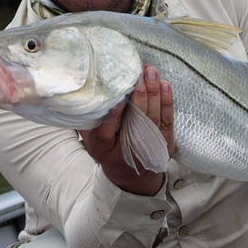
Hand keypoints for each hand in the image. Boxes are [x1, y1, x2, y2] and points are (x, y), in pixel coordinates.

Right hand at [79, 64, 174, 195]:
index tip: (118, 99)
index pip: (105, 133)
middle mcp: (126, 150)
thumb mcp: (91, 138)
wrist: (130, 174)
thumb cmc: (107, 147)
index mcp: (102, 148)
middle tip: (139, 76)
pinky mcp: (164, 143)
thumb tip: (80, 92)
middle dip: (139, 96)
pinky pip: (167, 120)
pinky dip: (167, 102)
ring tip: (151, 72)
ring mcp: (148, 147)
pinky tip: (164, 85)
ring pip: (153, 118)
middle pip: (135, 122)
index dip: (112, 117)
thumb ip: (86, 120)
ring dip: (153, 93)